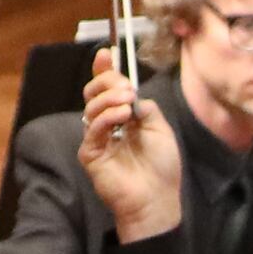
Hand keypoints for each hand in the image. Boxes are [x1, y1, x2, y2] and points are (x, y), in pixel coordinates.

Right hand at [80, 51, 183, 244]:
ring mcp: (96, 139)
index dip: (104, 70)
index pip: (107, 89)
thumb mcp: (160, 129)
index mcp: (122, 118)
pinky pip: (92, 128)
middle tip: (125, 85)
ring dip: (108, 97)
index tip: (107, 53)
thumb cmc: (162, 169)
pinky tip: (122, 116)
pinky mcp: (90, 154)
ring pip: (91, 106)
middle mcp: (107, 126)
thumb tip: (133, 93)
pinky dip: (105, 116)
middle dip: (108, 81)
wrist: (157, 199)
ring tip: (127, 100)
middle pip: (94, 92)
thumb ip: (145, 108)